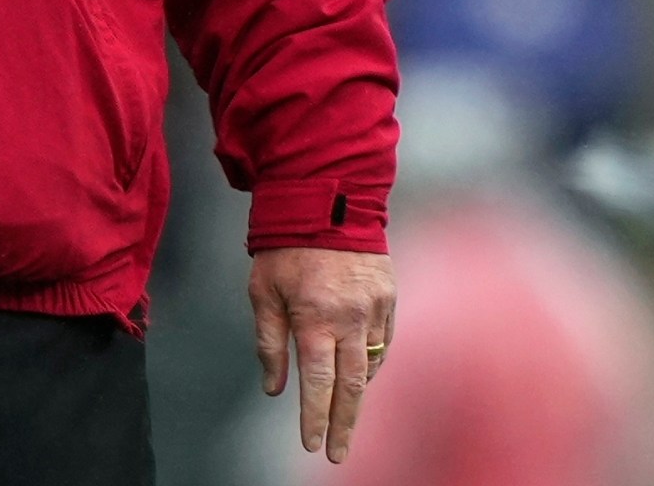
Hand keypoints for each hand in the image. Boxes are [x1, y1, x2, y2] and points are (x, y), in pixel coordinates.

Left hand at [249, 247, 394, 464]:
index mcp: (315, 318)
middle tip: (337, 454)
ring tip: (344, 418)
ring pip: (371, 366)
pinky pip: (384, 342)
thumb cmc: (285, 246)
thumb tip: (274, 389)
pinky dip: (373, 363)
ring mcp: (376, 310)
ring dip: (358, 395)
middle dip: (344, 425)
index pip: (317, 383)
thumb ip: (269, 342)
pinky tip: (361, 376)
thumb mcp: (263, 291)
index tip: (312, 445)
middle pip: (352, 387)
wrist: (327, 199)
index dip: (315, 418)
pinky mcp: (390, 298)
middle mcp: (351, 319)